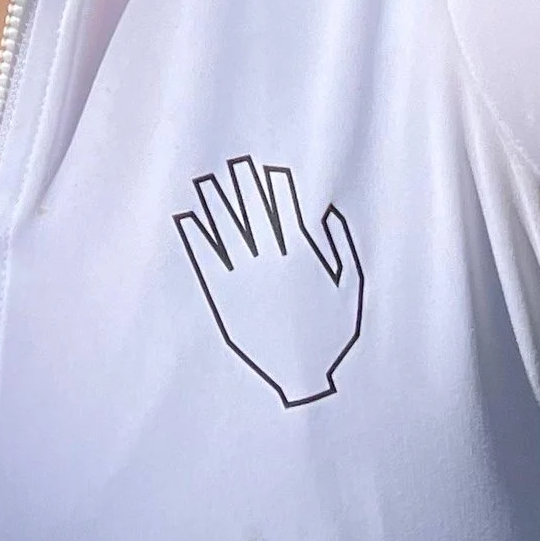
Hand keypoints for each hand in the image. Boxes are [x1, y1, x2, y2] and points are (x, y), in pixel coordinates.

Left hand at [174, 157, 363, 407]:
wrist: (302, 377)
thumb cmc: (332, 334)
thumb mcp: (351, 287)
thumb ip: (341, 246)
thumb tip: (326, 212)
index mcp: (300, 254)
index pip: (281, 207)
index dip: (269, 184)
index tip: (260, 164)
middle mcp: (268, 260)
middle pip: (250, 212)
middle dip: (240, 186)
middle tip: (231, 163)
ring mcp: (244, 277)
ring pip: (226, 230)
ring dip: (216, 204)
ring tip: (205, 181)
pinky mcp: (225, 297)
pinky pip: (207, 259)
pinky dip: (198, 237)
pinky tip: (188, 219)